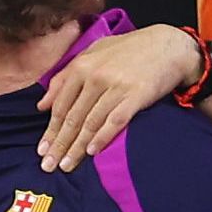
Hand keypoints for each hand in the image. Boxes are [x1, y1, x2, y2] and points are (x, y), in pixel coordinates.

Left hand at [37, 24, 201, 174]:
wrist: (170, 45)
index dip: (50, 131)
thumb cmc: (130, 50)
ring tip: (66, 165)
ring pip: (91, 123)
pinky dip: (102, 137)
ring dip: (77, 147)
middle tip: (48, 166)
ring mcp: (116, 86)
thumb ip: (65, 77)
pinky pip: (115, 121)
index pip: (61, 106)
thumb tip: (42, 105)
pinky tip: (92, 152)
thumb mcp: (93, 53)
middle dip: (59, 144)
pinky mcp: (136, 95)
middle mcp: (96, 77)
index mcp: (82, 66)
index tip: (42, 150)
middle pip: (73, 118)